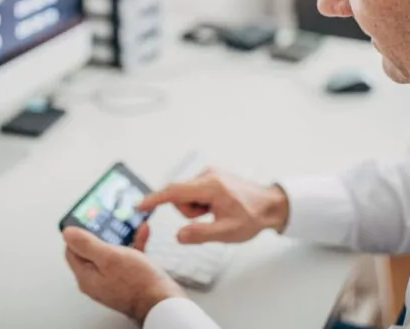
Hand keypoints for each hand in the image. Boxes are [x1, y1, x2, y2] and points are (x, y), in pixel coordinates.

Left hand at [63, 227, 184, 324]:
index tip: (87, 220)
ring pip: (111, 252)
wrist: (162, 302)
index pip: (72, 250)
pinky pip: (127, 258)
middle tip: (109, 219)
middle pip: (91, 251)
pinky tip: (142, 233)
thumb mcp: (110, 257)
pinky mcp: (127, 280)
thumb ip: (87, 244)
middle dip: (102, 232)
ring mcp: (112, 280)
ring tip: (128, 224)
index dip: (78, 233)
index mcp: (87, 276)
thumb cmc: (138, 283)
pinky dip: (133, 245)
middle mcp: (96, 280)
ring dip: (120, 236)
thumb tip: (67, 233)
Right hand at [137, 168, 288, 244]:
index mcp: (210, 186)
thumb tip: (178, 235)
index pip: (174, 191)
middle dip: (188, 212)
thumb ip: (201, 234)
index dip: (155, 199)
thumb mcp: (227, 233)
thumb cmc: (251, 217)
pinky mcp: (210, 176)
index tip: (139, 206)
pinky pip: (193, 192)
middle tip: (208, 220)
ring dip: (195, 209)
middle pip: (179, 196)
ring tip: (215, 214)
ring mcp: (209, 174)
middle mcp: (207, 175)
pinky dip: (199, 203)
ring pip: (185, 195)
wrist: (270, 204)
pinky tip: (215, 208)